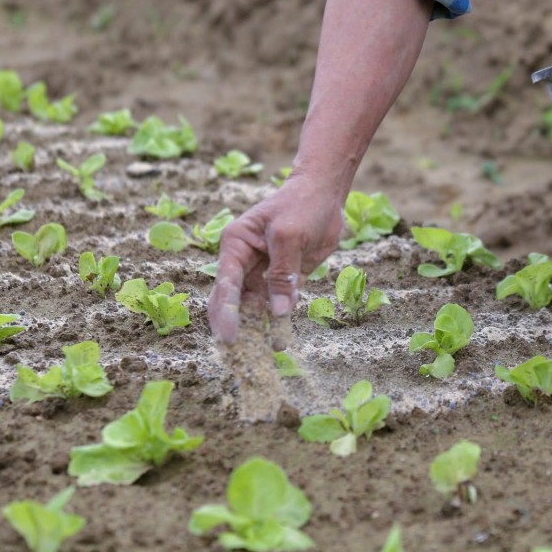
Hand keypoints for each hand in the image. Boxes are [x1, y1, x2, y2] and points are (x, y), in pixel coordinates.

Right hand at [208, 174, 343, 343]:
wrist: (326, 195)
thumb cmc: (302, 205)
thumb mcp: (290, 235)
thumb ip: (282, 273)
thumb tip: (277, 313)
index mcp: (235, 245)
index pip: (226, 284)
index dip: (226, 313)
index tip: (229, 338)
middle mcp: (243, 262)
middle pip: (232, 301)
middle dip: (235, 327)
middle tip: (239, 355)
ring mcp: (262, 273)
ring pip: (254, 308)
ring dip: (258, 329)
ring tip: (263, 356)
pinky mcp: (284, 280)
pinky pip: (277, 305)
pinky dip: (278, 323)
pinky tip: (281, 341)